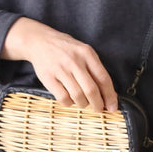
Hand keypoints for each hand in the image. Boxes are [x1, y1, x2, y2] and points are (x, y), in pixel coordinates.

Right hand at [1, 17, 118, 112]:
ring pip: (78, 96)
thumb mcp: (83, 52)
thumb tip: (109, 94)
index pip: (103, 78)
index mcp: (87, 54)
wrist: (40, 41)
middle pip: (91, 90)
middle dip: (98, 104)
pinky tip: (70, 100)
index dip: (110, 96)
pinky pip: (63, 98)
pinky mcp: (48, 78)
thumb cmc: (66, 49)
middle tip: (99, 109)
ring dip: (83, 104)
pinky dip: (69, 103)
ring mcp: (60, 69)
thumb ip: (95, 69)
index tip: (112, 106)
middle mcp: (74, 61)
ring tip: (83, 103)